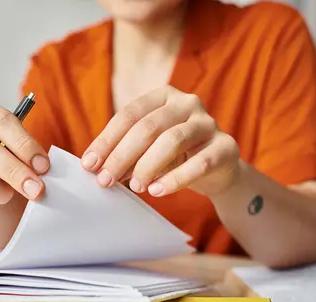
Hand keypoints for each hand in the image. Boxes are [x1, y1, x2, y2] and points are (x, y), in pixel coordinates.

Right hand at [0, 100, 49, 209]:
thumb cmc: (1, 158)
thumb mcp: (15, 149)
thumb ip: (26, 155)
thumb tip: (41, 171)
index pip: (1, 122)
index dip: (25, 145)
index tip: (44, 167)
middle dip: (16, 173)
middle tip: (36, 191)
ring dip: (0, 193)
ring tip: (7, 195)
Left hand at [81, 86, 239, 196]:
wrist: (218, 170)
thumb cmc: (175, 156)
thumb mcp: (147, 150)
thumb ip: (125, 153)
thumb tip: (94, 168)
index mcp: (164, 96)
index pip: (129, 114)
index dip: (107, 140)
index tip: (89, 165)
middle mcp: (187, 103)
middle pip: (148, 127)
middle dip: (122, 156)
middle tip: (105, 181)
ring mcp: (209, 123)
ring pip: (172, 140)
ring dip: (147, 166)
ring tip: (134, 187)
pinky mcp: (226, 147)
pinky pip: (199, 162)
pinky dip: (175, 179)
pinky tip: (157, 191)